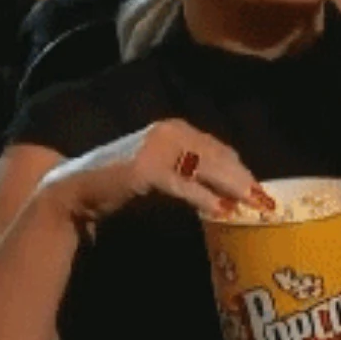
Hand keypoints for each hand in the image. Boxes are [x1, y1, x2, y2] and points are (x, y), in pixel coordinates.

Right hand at [40, 119, 270, 224]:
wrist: (76, 190)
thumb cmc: (118, 184)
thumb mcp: (161, 174)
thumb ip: (190, 175)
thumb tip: (228, 194)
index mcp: (172, 129)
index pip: (217, 148)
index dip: (240, 168)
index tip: (258, 190)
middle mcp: (167, 132)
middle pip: (218, 155)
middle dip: (243, 178)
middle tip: (264, 201)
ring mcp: (157, 147)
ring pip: (206, 167)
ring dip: (231, 187)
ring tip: (250, 206)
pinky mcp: (147, 169)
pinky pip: (184, 185)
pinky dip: (205, 198)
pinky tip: (220, 210)